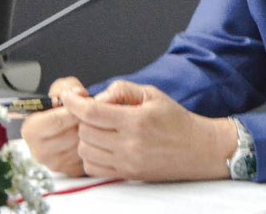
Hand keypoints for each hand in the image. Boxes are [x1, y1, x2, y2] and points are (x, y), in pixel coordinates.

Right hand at [20, 76, 89, 175]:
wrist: (65, 125)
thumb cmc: (61, 105)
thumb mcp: (61, 89)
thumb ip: (68, 88)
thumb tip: (79, 94)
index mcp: (31, 130)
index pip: (57, 120)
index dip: (76, 109)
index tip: (87, 102)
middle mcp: (39, 151)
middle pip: (73, 135)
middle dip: (87, 121)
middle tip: (94, 113)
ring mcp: (55, 164)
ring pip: (83, 146)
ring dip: (93, 133)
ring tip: (94, 123)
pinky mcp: (70, 172)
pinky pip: (89, 157)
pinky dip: (96, 145)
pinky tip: (95, 136)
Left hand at [59, 80, 239, 181]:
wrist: (197, 149)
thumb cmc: (176, 120)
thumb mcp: (153, 94)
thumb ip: (122, 90)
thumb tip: (97, 98)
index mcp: (136, 120)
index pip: (92, 112)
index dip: (74, 103)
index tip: (68, 97)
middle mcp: (130, 144)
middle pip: (85, 132)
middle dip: (84, 119)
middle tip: (95, 113)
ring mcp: (127, 162)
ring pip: (85, 151)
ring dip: (86, 138)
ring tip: (100, 130)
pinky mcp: (126, 175)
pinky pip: (92, 168)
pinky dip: (91, 156)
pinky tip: (102, 146)